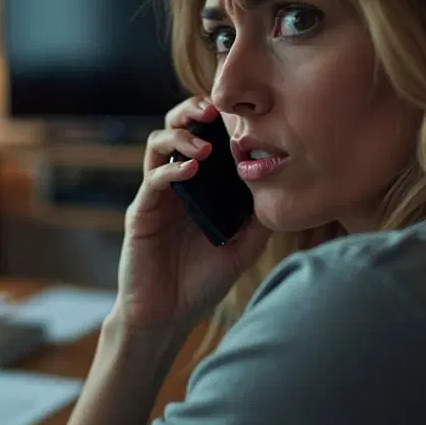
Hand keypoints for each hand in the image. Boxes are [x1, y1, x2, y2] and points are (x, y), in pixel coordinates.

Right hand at [117, 97, 270, 329]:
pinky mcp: (140, 213)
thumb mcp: (243, 247)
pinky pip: (152, 180)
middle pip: (176, 130)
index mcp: (200, 187)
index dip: (217, 120)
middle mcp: (176, 184)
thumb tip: (284, 188)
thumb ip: (259, 219)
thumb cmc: (203, 282)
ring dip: (180, 136)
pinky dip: (170, 170)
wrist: (169, 317)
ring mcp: (157, 197)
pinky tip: (190, 170)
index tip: (239, 109)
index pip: (205, 138)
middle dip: (190, 111)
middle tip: (211, 107)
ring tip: (204, 146)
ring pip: (157, 146)